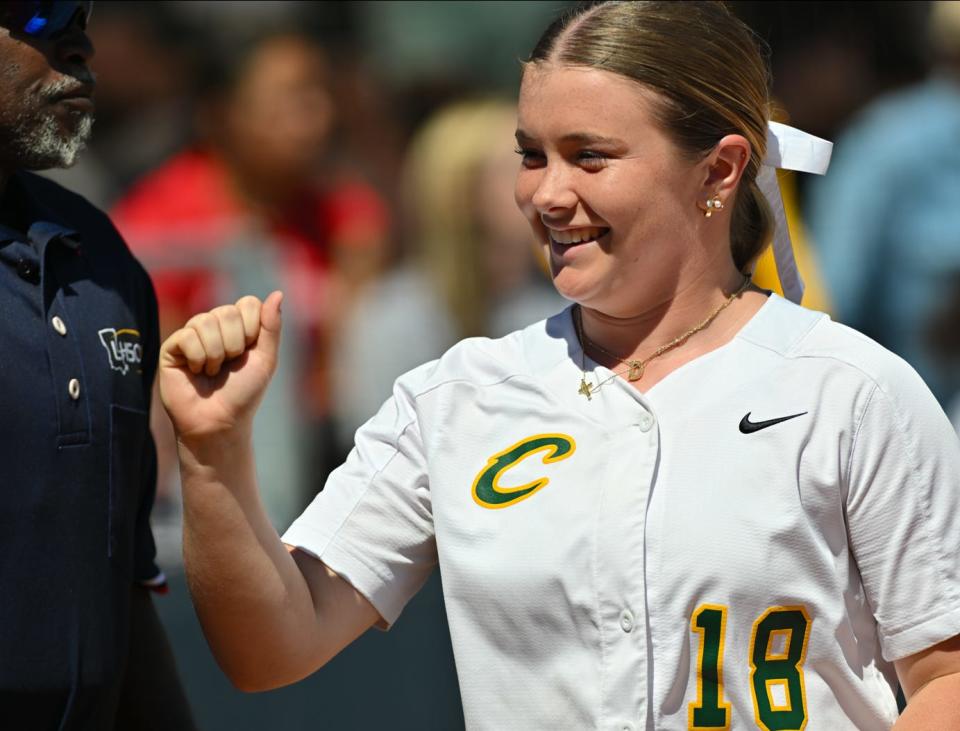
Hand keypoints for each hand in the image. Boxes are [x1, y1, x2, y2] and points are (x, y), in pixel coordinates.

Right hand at [159, 291, 282, 440]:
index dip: (252, 329)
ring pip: (205, 321)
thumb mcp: (265, 359)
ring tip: (212, 371)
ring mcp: (192, 335)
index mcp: (239, 326)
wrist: (219, 422)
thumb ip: (271, 326)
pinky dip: (198, 358)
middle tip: (229, 365)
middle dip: (234, 344)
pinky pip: (187, 336)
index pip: (248, 303)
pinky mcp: (172, 347)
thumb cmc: (244, 393)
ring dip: (215, 354)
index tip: (249, 352)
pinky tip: (195, 372)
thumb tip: (277, 293)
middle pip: (227, 312)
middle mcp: (215, 326)